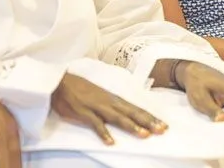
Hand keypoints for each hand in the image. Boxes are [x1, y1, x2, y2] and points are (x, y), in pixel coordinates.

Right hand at [51, 73, 166, 144]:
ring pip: (118, 117)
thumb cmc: (80, 89)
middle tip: (162, 130)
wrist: (60, 82)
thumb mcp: (100, 95)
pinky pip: (95, 124)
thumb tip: (125, 113)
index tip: (163, 124)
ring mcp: (97, 107)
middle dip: (148, 121)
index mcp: (113, 98)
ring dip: (131, 126)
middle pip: (131, 113)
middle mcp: (108, 102)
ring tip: (144, 134)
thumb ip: (112, 104)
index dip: (149, 117)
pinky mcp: (84, 112)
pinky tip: (111, 142)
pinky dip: (103, 133)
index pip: (135, 109)